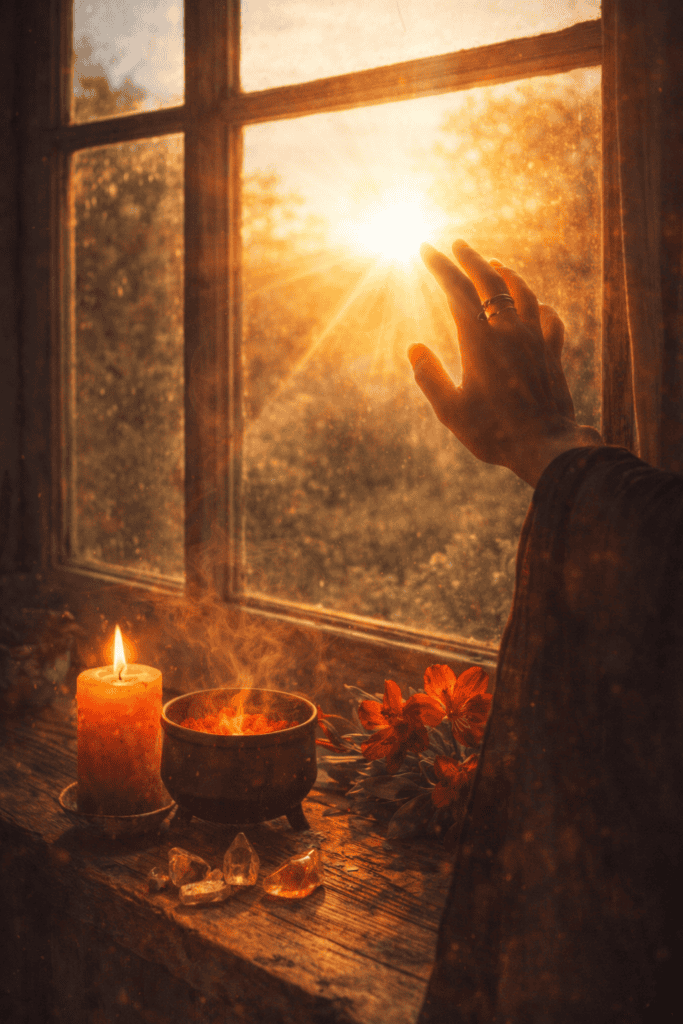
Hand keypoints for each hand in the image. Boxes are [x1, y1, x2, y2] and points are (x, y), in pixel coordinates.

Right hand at [409, 240, 601, 486]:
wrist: (545, 447)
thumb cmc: (493, 432)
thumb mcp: (450, 410)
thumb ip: (429, 377)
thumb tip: (414, 348)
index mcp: (479, 341)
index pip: (456, 290)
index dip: (440, 266)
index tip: (426, 249)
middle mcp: (509, 332)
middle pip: (491, 281)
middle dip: (471, 258)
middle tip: (458, 244)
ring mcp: (535, 340)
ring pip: (523, 293)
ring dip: (507, 274)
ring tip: (496, 265)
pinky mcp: (552, 354)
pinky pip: (550, 320)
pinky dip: (540, 307)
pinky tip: (538, 307)